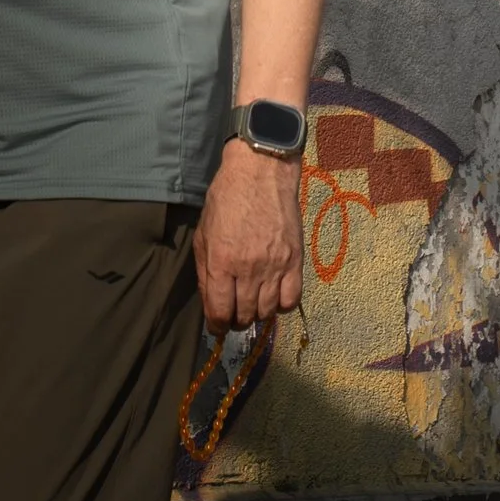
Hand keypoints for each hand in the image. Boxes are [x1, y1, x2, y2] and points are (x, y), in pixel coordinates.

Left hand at [195, 146, 302, 332]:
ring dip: (257, 314)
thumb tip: (212, 301)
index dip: (216, 327)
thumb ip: (205, 272)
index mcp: (220, 263)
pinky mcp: (295, 260)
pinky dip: (282, 305)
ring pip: (267, 312)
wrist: (261, 173)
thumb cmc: (226, 200)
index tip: (217, 326)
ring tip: (253, 304)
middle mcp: (248, 270)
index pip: (219, 313)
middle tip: (234, 314)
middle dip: (235, 321)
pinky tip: (274, 296)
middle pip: (243, 316)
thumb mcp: (204, 235)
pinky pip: (292, 299)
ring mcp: (274, 266)